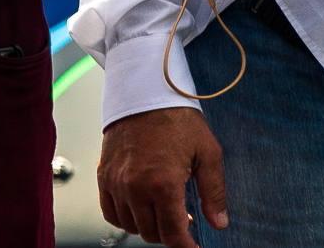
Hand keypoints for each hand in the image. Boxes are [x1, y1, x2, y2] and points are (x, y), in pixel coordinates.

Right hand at [97, 107, 226, 247]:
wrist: (145, 91)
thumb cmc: (176, 117)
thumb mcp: (208, 152)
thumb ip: (214, 192)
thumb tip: (219, 222)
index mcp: (163, 183)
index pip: (172, 234)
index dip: (186, 246)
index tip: (193, 247)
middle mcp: (135, 187)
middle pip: (151, 233)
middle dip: (170, 233)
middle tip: (183, 220)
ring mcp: (116, 182)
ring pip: (131, 226)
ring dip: (148, 225)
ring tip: (162, 209)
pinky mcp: (104, 175)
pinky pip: (110, 212)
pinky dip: (124, 217)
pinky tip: (139, 207)